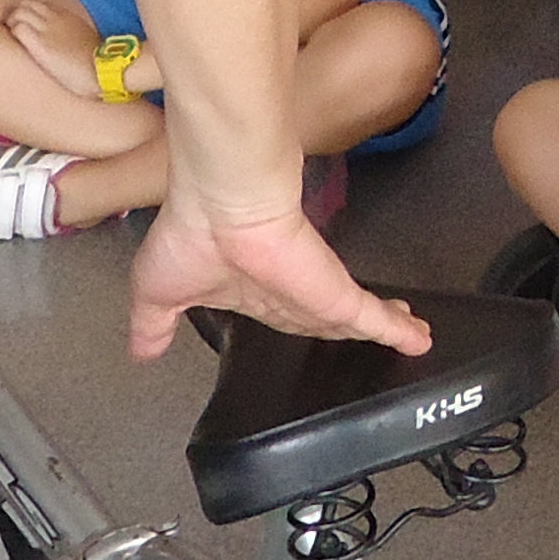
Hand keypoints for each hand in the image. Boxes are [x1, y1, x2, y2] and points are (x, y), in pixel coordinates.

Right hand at [127, 200, 428, 364]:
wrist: (220, 205)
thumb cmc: (189, 235)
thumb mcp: (156, 293)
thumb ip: (152, 326)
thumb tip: (140, 355)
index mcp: (249, 288)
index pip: (284, 313)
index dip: (304, 323)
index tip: (321, 328)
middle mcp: (287, 287)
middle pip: (324, 316)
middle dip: (348, 326)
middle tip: (377, 332)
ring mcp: (314, 288)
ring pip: (353, 317)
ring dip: (382, 326)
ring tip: (410, 335)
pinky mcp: (334, 291)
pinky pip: (370, 318)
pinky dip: (395, 331)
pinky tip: (418, 341)